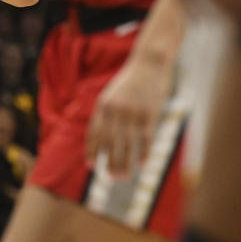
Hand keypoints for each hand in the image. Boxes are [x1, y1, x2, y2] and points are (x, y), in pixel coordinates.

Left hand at [85, 54, 170, 176]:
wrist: (149, 63)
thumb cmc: (130, 81)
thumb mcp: (112, 94)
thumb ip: (106, 114)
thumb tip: (102, 139)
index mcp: (103, 105)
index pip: (94, 132)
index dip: (92, 150)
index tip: (91, 166)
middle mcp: (115, 110)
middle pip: (110, 142)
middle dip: (109, 161)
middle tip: (111, 178)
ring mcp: (132, 112)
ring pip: (127, 143)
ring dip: (124, 163)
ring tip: (123, 177)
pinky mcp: (149, 113)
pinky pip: (145, 138)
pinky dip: (143, 153)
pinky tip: (142, 165)